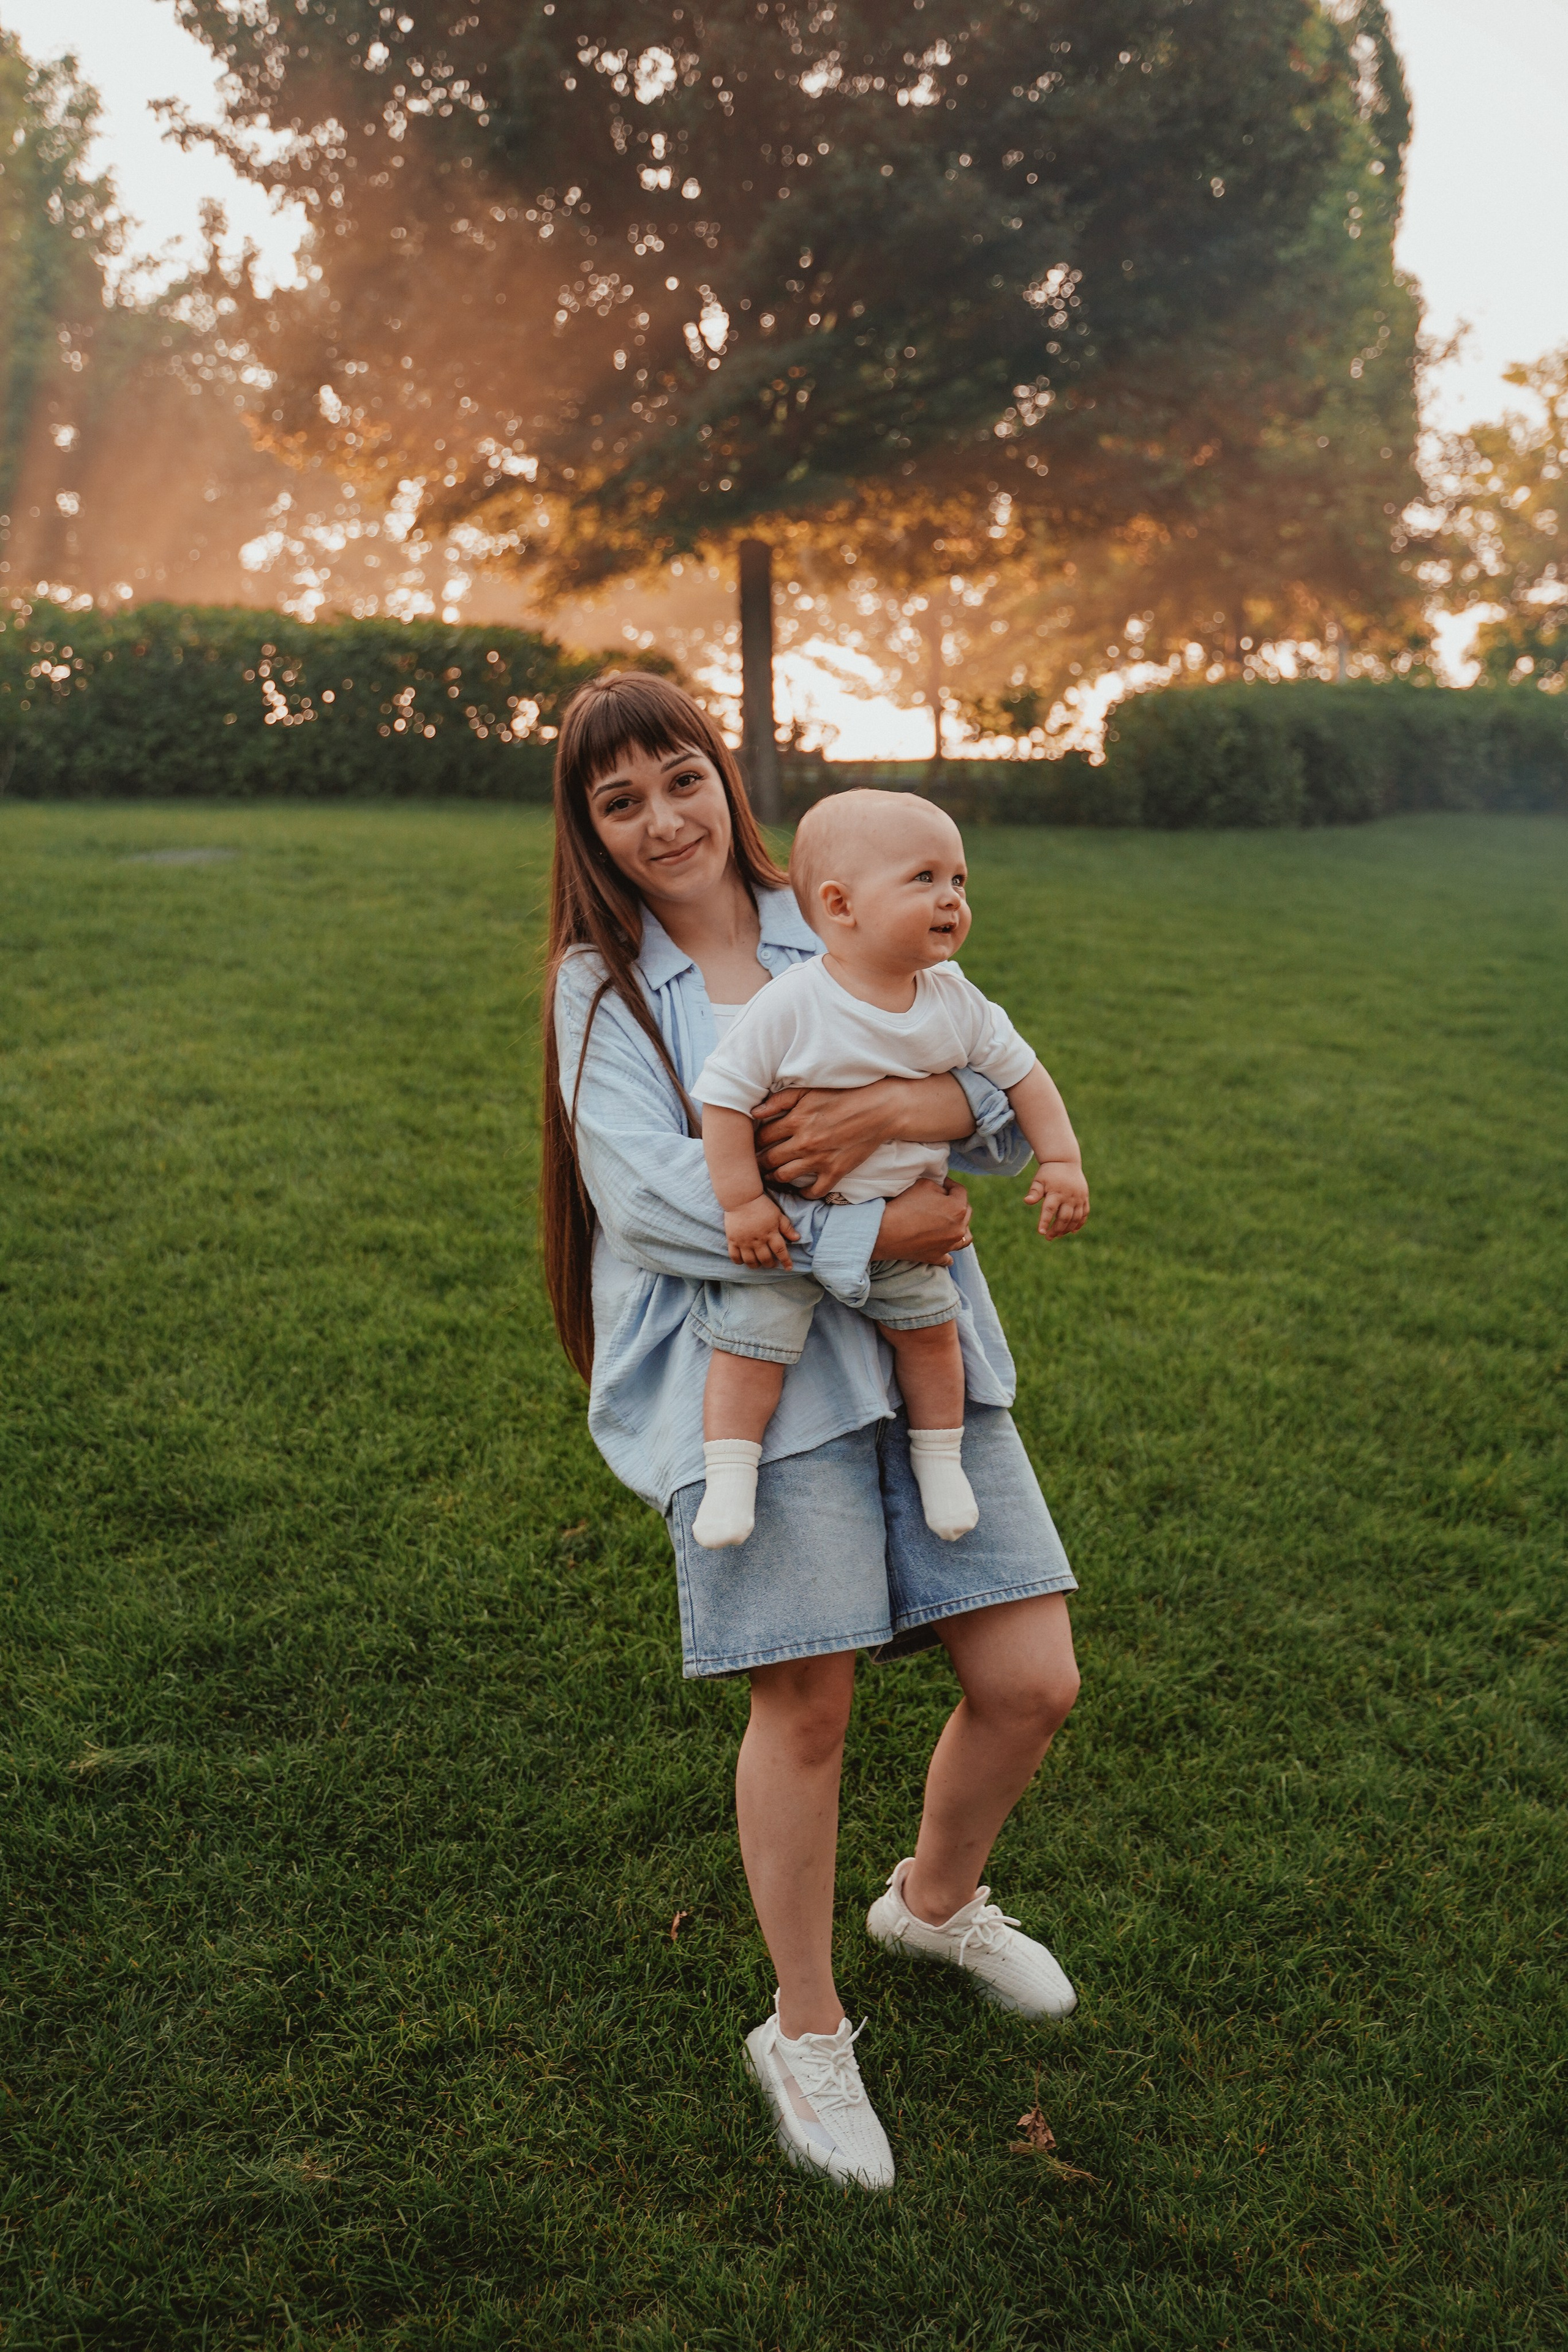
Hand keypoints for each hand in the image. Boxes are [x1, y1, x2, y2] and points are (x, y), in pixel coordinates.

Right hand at [723, 1193, 799, 1268]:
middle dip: (770, 1264)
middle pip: (765, 1259)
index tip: (789, 1267)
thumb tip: (797, 1238)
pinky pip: (735, 1257)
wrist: (741, 1198)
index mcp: (770, 1233)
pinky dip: (739, 1262)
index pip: (780, 1251)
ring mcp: (744, 1242)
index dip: (786, 1261)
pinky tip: (744, 1261)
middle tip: (772, 1263)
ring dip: (756, 1266)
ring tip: (759, 1264)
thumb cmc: (762, 1205)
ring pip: (751, 1261)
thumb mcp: (778, 1215)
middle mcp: (758, 1240)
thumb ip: (787, 1228)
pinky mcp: (732, 1240)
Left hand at [753, 1074, 973, 1197]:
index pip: (761, 1137)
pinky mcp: (835, 1172)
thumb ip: (780, 1100)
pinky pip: (813, 1191)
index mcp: (795, 1121)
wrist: (879, 1109)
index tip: (750, 1146)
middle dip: (758, 1163)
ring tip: (770, 1177)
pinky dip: (804, 1193)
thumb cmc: (844, 1095)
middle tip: (754, 1165)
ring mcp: (819, 1160)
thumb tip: (754, 1112)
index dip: (752, 1143)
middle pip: (768, 1159)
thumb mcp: (809, 1091)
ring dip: (774, 1178)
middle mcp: (803, 1143)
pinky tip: (800, 1189)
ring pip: (785, 1176)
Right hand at [874, 1177, 972, 1266]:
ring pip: (965, 1237)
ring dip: (960, 1228)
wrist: (886, 1231)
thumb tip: (944, 1191)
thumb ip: (940, 1186)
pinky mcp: (937, 1257)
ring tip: (951, 1224)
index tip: (942, 1183)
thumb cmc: (905, 1205)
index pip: (960, 1191)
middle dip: (957, 1204)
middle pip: (965, 1213)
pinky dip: (948, 1253)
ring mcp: (949, 1245)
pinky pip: (949, 1258)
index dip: (950, 1184)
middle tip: (944, 1200)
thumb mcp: (925, 1184)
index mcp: (958, 1208)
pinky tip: (944, 1248)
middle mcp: (959, 1229)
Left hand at [1025, 1159, 1088, 1238]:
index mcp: (1055, 1192)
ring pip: (1075, 1218)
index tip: (1041, 1232)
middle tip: (1048, 1237)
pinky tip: (1072, 1231)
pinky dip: (1079, 1223)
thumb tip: (1027, 1201)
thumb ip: (1034, 1192)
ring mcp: (1078, 1197)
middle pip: (1064, 1218)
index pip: (1049, 1210)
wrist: (1065, 1161)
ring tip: (1058, 1235)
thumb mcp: (1039, 1180)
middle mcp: (1069, 1196)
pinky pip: (1084, 1213)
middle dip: (1056, 1230)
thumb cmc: (1049, 1173)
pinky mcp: (1084, 1198)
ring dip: (1067, 1229)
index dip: (1045, 1222)